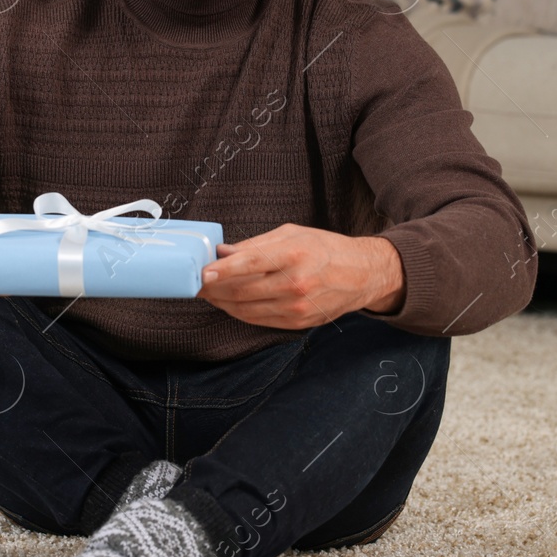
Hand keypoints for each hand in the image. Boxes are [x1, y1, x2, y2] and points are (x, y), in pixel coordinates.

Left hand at [196, 223, 405, 329]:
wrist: (362, 274)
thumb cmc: (324, 248)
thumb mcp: (292, 234)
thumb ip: (255, 244)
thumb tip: (222, 252)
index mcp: (294, 254)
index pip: (251, 263)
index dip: (222, 271)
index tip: (201, 273)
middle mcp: (296, 283)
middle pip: (242, 290)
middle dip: (213, 288)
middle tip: (194, 283)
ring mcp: (297, 306)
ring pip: (246, 309)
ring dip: (222, 302)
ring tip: (207, 293)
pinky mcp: (297, 322)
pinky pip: (258, 320)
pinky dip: (239, 312)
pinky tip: (229, 303)